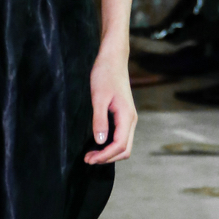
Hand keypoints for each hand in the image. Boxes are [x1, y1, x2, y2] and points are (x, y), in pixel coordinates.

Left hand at [84, 44, 137, 164]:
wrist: (113, 59)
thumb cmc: (105, 75)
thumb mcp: (98, 97)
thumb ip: (99, 120)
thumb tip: (100, 141)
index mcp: (126, 116)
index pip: (119, 145)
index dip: (105, 156)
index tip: (89, 159)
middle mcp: (131, 120)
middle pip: (125, 149)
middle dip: (107, 158)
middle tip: (88, 159)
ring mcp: (128, 118)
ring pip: (124, 145)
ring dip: (109, 153)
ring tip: (91, 154)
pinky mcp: (123, 116)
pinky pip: (120, 137)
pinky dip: (110, 145)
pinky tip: (97, 144)